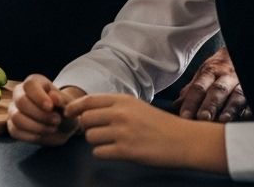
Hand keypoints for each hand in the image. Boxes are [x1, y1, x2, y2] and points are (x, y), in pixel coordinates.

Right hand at [7, 74, 83, 144]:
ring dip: (37, 126)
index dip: (39, 96)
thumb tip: (54, 96)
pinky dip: (31, 135)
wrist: (63, 127)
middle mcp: (20, 93)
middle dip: (40, 114)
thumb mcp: (69, 105)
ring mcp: (14, 109)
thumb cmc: (65, 111)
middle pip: (21, 101)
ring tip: (52, 128)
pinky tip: (42, 134)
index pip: (29, 85)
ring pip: (16, 117)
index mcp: (34, 83)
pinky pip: (15, 131)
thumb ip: (63, 100)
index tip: (51, 107)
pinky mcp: (12, 125)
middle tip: (57, 120)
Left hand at [67, 93, 226, 171]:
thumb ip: (113, 106)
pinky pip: (99, 153)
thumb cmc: (160, 124)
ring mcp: (122, 132)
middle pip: (85, 120)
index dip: (74, 107)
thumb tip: (86, 110)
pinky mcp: (126, 150)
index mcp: (122, 100)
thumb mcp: (136, 106)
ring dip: (95, 141)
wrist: (185, 140)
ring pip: (90, 136)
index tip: (68, 113)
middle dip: (86, 127)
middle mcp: (120, 113)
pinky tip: (114, 152)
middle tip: (97, 132)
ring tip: (110, 142)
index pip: (87, 100)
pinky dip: (103, 154)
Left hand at [175, 46, 248, 120]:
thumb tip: (175, 106)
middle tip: (202, 118)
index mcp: (210, 72)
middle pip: (217, 90)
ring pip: (237, 95)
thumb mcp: (203, 74)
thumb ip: (191, 91)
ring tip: (223, 120)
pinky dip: (249, 110)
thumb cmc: (219, 69)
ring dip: (230, 108)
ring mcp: (242, 83)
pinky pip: (253, 100)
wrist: (241, 54)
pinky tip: (244, 118)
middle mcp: (226, 77)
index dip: (191, 102)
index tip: (184, 116)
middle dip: (210, 105)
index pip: (198, 87)